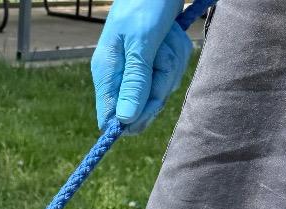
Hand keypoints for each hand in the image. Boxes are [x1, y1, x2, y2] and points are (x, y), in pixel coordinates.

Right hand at [91, 0, 192, 134]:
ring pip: (162, 88)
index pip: (110, 118)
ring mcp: (139, 68)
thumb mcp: (142, 41)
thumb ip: (135, 81)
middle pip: (143, 107)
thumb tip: (125, 119)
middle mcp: (120, 75)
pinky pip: (172, 72)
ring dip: (173, 62)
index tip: (151, 102)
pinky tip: (172, 33)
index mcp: (107, 72)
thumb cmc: (148, 3)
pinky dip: (178, 53)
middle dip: (161, 82)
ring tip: (166, 35)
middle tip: (161, 52)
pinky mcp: (155, 61)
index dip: (131, 120)